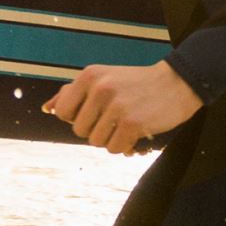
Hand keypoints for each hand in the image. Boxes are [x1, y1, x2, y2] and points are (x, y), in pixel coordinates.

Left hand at [44, 60, 202, 154]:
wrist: (177, 83)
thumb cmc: (136, 84)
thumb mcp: (104, 78)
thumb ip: (74, 92)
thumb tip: (48, 108)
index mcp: (89, 76)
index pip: (63, 112)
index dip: (78, 118)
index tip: (96, 112)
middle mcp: (100, 88)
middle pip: (79, 131)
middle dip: (96, 130)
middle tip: (115, 119)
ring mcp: (116, 106)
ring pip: (96, 142)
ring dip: (111, 139)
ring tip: (126, 124)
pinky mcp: (132, 123)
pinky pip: (115, 149)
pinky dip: (126, 146)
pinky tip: (137, 132)